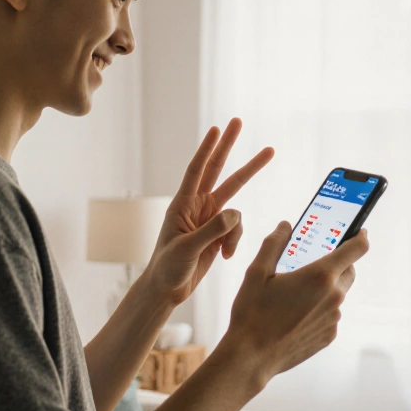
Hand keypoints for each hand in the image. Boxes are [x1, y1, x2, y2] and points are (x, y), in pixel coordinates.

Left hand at [142, 118, 274, 305]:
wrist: (168, 290)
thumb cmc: (168, 267)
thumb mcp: (187, 248)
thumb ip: (212, 230)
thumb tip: (236, 213)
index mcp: (183, 204)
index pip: (197, 170)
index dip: (207, 148)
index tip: (217, 128)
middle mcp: (197, 206)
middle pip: (217, 169)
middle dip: (229, 145)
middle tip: (238, 120)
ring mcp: (209, 218)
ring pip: (234, 200)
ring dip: (242, 206)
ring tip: (241, 213)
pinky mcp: (219, 233)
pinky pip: (237, 229)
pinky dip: (235, 242)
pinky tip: (223, 257)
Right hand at [221, 220, 369, 380]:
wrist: (251, 356)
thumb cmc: (252, 312)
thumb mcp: (257, 272)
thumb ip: (274, 244)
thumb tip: (285, 226)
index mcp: (319, 276)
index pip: (356, 250)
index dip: (360, 237)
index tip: (359, 232)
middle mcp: (334, 296)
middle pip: (349, 271)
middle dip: (338, 262)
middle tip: (315, 261)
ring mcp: (333, 318)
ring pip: (338, 293)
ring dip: (325, 287)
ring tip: (296, 291)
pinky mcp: (329, 335)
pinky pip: (330, 314)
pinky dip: (319, 308)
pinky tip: (295, 313)